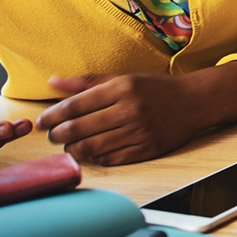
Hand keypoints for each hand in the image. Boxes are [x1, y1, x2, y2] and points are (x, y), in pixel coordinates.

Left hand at [37, 72, 212, 165]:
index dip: (52, 116)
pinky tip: (94, 151)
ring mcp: (140, 131)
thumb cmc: (155, 88)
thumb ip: (87, 82)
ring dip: (73, 149)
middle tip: (52, 136)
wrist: (196, 101)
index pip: (75, 105)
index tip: (41, 122)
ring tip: (69, 145)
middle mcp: (131, 109)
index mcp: (123, 87)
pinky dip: (97, 158)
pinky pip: (111, 159)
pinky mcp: (148, 149)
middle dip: (57, 135)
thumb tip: (53, 82)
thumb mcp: (124, 78)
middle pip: (79, 128)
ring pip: (91, 147)